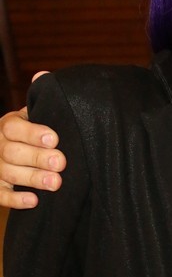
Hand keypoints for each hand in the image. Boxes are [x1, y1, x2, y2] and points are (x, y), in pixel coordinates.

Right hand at [0, 81, 65, 208]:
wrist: (12, 149)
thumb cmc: (30, 132)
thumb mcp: (34, 113)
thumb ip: (40, 98)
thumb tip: (42, 75)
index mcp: (8, 125)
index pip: (14, 128)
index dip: (33, 133)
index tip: (54, 138)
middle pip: (13, 153)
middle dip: (37, 158)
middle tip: (61, 162)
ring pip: (8, 174)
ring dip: (32, 179)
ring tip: (56, 182)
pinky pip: (1, 196)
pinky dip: (15, 200)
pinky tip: (33, 201)